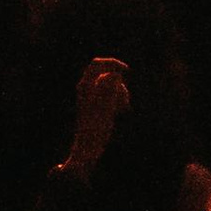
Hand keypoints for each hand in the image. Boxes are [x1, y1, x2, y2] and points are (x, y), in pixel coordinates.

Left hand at [65, 53, 128, 177]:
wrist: (88, 147)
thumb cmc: (96, 127)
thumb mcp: (106, 104)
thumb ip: (110, 85)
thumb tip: (115, 74)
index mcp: (84, 85)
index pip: (97, 64)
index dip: (112, 63)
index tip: (126, 71)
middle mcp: (86, 89)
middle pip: (106, 74)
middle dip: (119, 82)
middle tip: (124, 95)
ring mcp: (91, 98)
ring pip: (111, 86)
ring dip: (120, 92)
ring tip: (124, 107)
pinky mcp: (97, 106)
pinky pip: (111, 96)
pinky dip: (118, 100)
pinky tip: (122, 111)